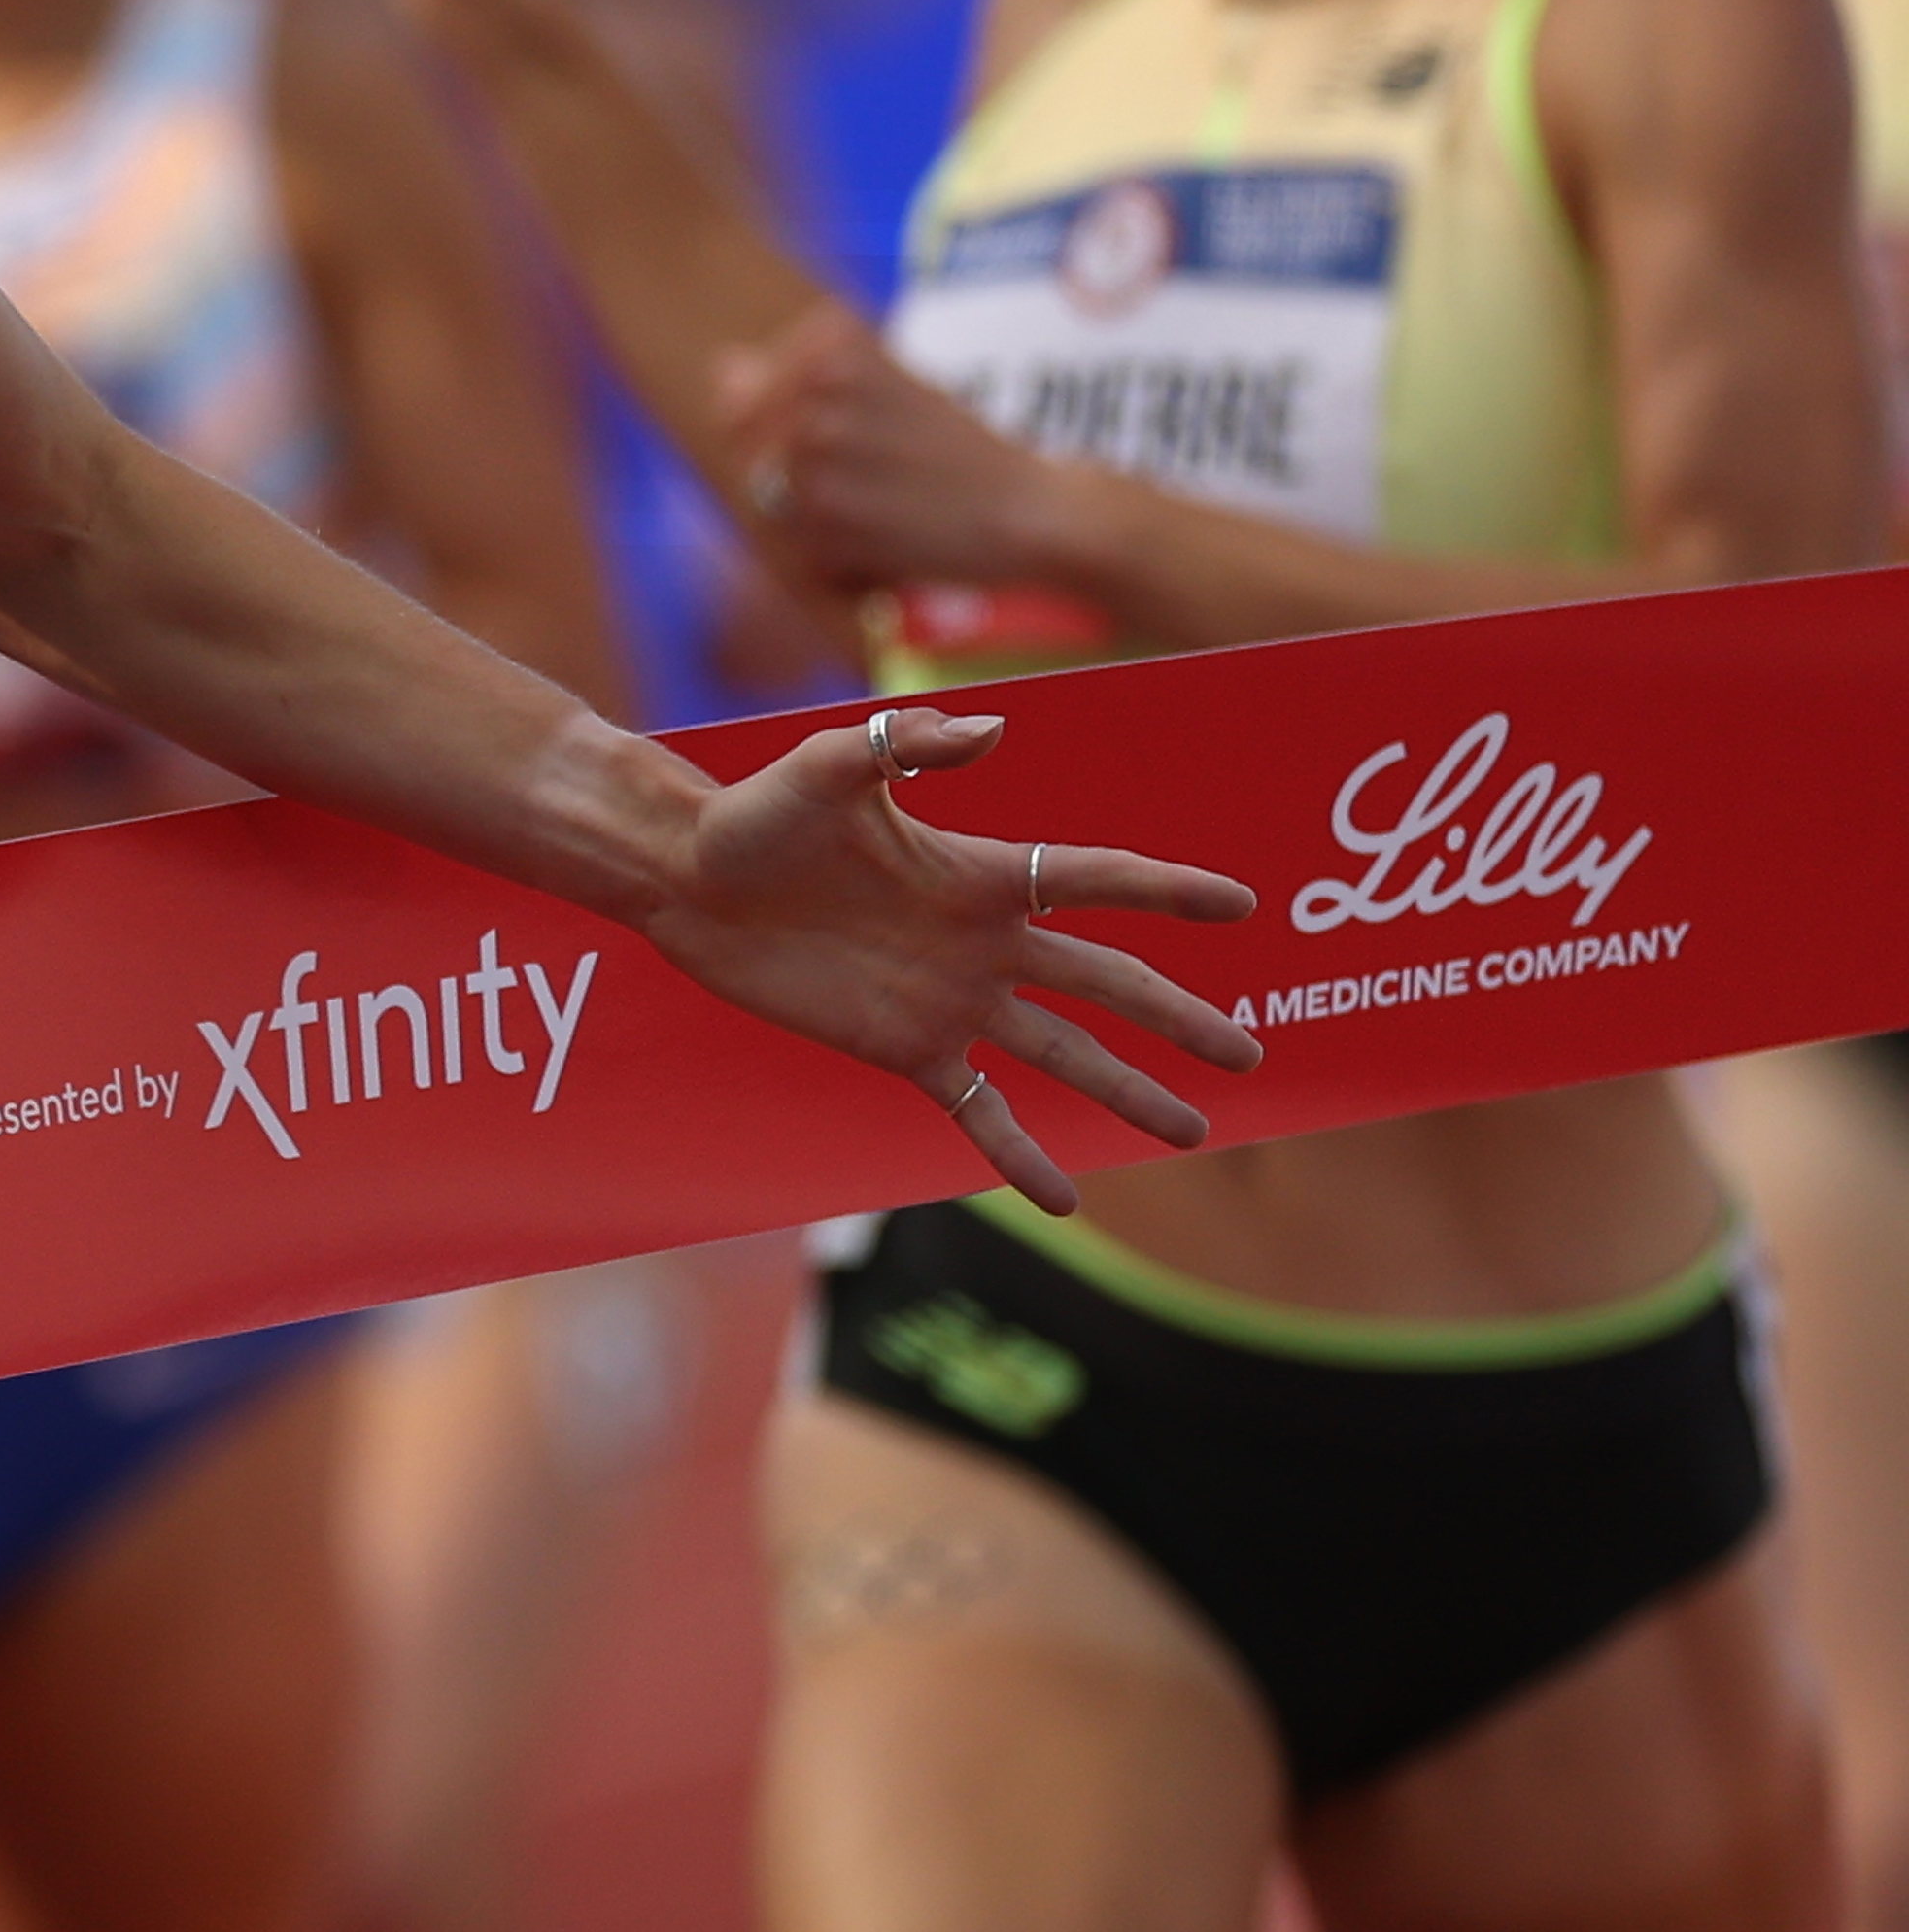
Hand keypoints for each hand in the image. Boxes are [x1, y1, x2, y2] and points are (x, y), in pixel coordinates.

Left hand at [641, 709, 1258, 1211]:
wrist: (684, 879)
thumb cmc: (754, 814)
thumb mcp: (829, 766)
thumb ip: (907, 747)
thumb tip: (993, 731)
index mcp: (979, 871)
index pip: (1096, 879)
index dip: (1167, 892)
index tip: (1239, 906)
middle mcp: (981, 941)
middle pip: (1105, 982)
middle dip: (1176, 1017)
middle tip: (1249, 1054)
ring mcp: (949, 1001)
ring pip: (1061, 1055)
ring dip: (1126, 1092)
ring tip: (1193, 1132)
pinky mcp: (903, 1049)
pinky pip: (978, 1109)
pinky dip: (1018, 1152)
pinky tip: (1065, 1200)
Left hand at [712, 301, 1077, 596]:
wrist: (1029, 511)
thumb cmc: (956, 450)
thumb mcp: (883, 390)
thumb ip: (798, 376)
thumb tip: (721, 365)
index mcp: (834, 344)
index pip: (744, 388)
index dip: (791, 426)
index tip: (862, 433)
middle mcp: (819, 392)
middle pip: (746, 443)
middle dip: (793, 471)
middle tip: (871, 478)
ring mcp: (817, 458)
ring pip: (763, 495)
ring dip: (810, 514)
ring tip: (878, 507)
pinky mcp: (825, 523)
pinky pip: (792, 544)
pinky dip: (830, 555)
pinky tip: (884, 541)